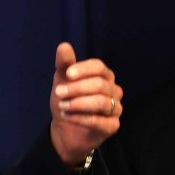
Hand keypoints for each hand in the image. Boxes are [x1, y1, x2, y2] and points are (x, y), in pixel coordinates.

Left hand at [49, 42, 121, 165]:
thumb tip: (64, 45)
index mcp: (104, 76)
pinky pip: (98, 121)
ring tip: (61, 106)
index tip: (68, 74)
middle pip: (99, 84)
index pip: (99, 67)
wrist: (65, 129)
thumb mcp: (62, 81)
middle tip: (58, 93)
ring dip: (77, 104)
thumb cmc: (67, 100)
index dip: (84, 69)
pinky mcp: (113, 126)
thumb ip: (64, 64)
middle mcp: (114, 90)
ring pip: (101, 102)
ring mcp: (116, 108)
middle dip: (76, 88)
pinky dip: (79, 118)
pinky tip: (67, 117)